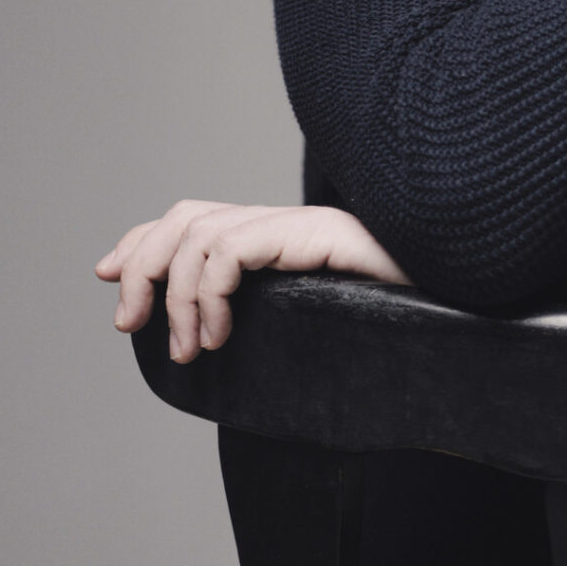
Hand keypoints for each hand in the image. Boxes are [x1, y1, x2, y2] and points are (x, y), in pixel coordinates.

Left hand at [95, 200, 410, 362]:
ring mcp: (302, 225)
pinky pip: (231, 248)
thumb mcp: (310, 330)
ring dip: (174, 296)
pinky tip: (219, 334)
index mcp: (283, 240)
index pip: (195, 218)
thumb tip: (205, 349)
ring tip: (189, 349)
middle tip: (128, 326)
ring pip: (199, 233)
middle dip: (141, 267)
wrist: (458, 309)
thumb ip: (265, 324)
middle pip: (186, 217)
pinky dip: (208, 293)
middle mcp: (288, 223)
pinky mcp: (313, 232)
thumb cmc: (398, 328)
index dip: (142, 242)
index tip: (108, 277)